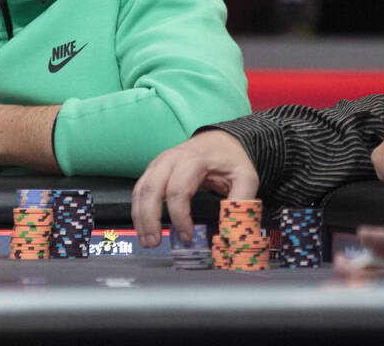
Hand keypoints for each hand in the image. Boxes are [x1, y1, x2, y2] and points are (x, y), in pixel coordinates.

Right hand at [131, 129, 258, 247]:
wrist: (220, 140)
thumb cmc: (230, 159)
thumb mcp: (245, 177)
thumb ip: (240, 202)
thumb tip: (230, 230)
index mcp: (193, 160)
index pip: (179, 191)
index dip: (180, 217)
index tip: (187, 237)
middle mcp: (170, 160)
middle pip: (151, 189)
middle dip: (150, 219)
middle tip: (155, 243)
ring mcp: (159, 163)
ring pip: (141, 190)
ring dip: (140, 217)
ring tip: (147, 241)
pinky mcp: (154, 170)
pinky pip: (139, 190)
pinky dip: (138, 210)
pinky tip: (143, 228)